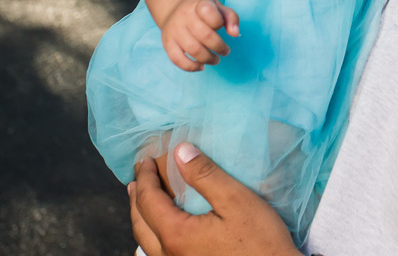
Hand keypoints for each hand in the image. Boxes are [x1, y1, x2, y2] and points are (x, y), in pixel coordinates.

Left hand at [130, 143, 298, 255]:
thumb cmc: (261, 242)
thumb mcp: (236, 200)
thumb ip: (206, 175)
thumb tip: (181, 152)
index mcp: (176, 235)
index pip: (149, 201)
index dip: (144, 178)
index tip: (144, 160)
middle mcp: (170, 255)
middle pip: (140, 224)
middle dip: (136, 198)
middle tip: (139, 178)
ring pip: (147, 242)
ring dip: (142, 217)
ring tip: (144, 200)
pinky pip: (159, 251)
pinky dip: (154, 233)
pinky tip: (166, 227)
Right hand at [160, 0, 239, 71]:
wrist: (174, 7)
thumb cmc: (202, 10)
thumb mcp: (218, 7)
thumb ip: (231, 17)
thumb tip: (235, 34)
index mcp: (199, 4)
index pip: (210, 14)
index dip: (220, 23)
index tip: (222, 27)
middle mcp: (184, 16)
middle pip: (205, 35)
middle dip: (219, 47)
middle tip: (225, 51)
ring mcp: (174, 30)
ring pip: (193, 49)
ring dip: (208, 59)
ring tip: (215, 60)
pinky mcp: (167, 43)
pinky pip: (177, 59)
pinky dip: (191, 67)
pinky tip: (201, 66)